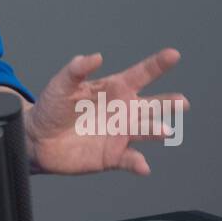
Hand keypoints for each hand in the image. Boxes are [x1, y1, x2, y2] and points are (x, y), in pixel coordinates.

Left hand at [24, 50, 188, 175]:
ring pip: (145, 131)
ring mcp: (120, 133)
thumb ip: (77, 69)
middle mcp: (124, 111)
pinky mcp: (113, 155)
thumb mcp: (61, 83)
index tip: (174, 55)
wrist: (39, 139)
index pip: (141, 74)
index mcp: (115, 89)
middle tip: (182, 102)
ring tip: (164, 131)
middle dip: (168, 103)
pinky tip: (142, 166)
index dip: (158, 64)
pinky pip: (130, 160)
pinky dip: (137, 163)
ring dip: (155, 131)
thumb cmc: (52, 107)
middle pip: (152, 105)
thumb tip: (96, 56)